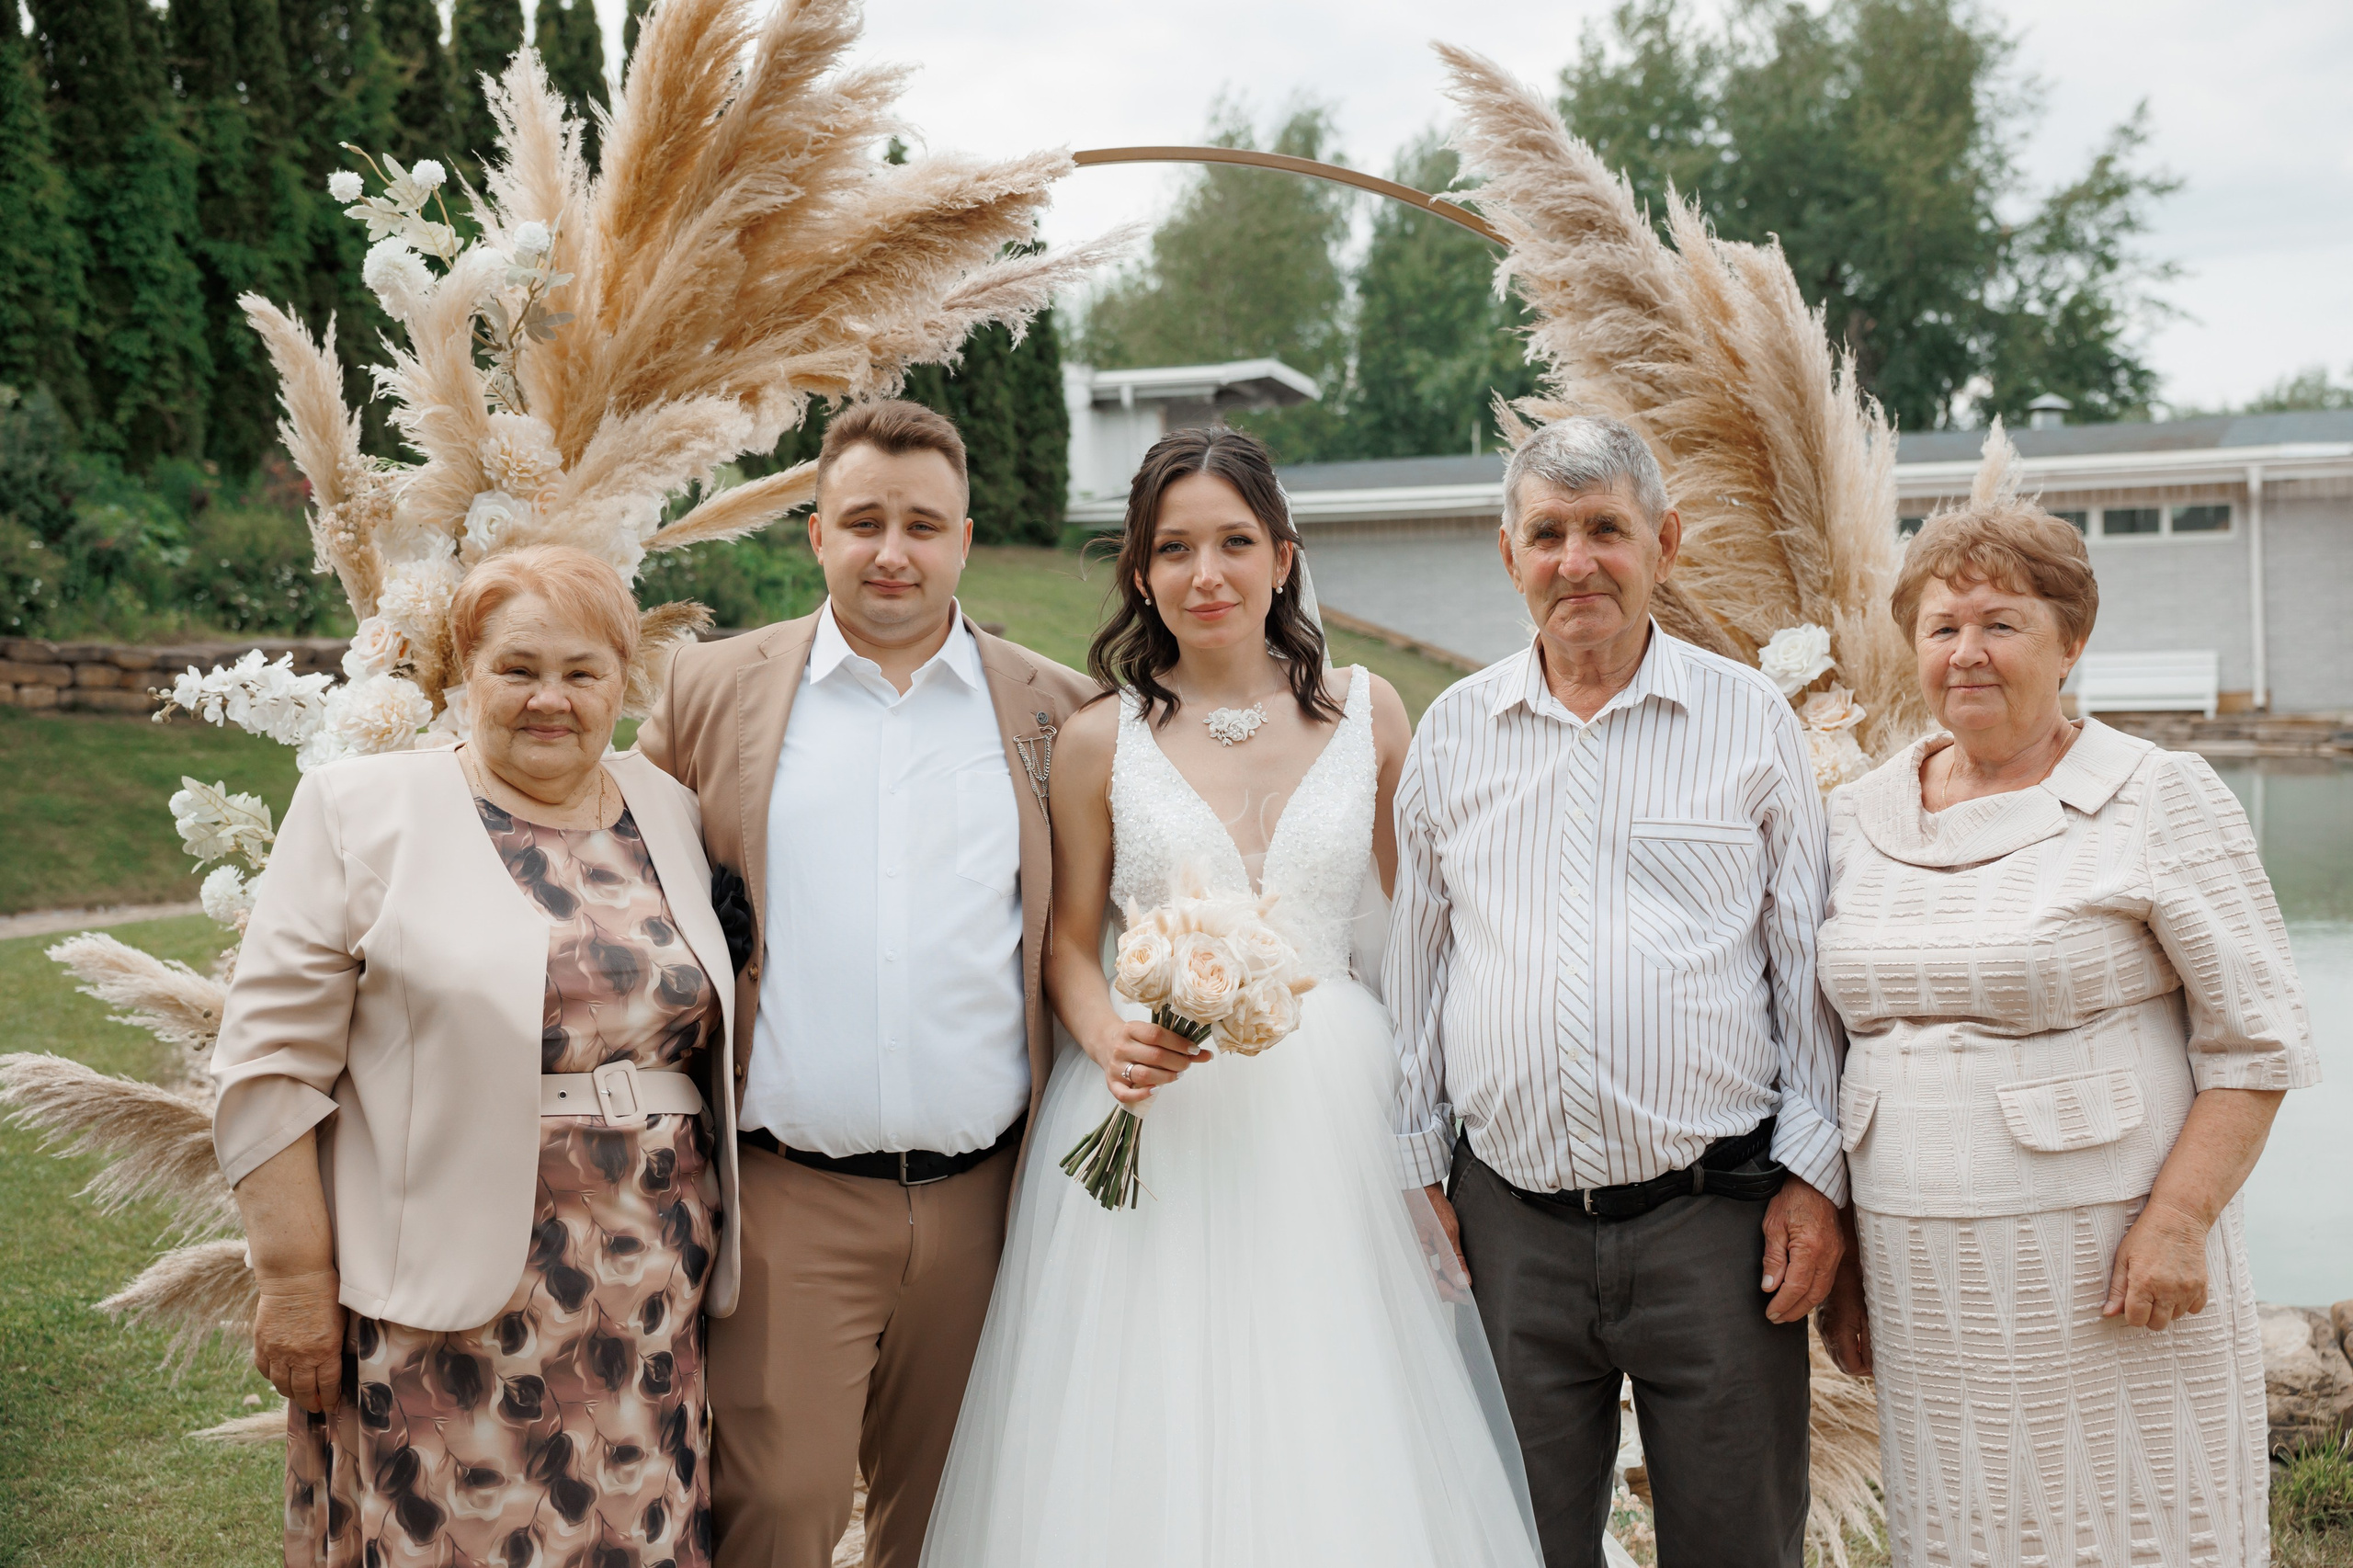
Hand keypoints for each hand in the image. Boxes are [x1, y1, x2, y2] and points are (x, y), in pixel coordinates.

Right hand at [252, 1269, 344, 1412]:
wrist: (295, 1274)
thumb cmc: (326, 1292)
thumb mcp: (341, 1320)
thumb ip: (336, 1346)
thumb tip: (336, 1366)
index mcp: (324, 1350)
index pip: (327, 1385)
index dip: (330, 1399)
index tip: (333, 1406)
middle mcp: (299, 1355)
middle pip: (303, 1390)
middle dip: (311, 1402)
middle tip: (316, 1407)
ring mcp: (277, 1351)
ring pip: (281, 1384)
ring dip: (291, 1394)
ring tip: (299, 1396)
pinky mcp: (262, 1343)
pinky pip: (265, 1370)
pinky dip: (272, 1378)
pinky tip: (280, 1379)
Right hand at [1089, 1019, 1207, 1106]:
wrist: (1105, 1042)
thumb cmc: (1135, 1039)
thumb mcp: (1151, 1034)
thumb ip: (1177, 1044)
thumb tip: (1206, 1055)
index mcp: (1131, 1029)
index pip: (1157, 1035)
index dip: (1179, 1044)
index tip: (1194, 1050)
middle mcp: (1121, 1047)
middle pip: (1154, 1056)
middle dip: (1178, 1062)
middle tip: (1186, 1064)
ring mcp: (1115, 1066)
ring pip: (1144, 1075)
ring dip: (1167, 1077)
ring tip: (1177, 1075)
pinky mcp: (1111, 1083)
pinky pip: (1125, 1094)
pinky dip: (1143, 1094)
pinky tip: (1156, 1089)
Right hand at [1418, 1183, 1471, 1296]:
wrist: (1424, 1188)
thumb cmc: (1430, 1206)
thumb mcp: (1446, 1232)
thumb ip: (1452, 1259)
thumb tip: (1462, 1283)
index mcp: (1417, 1256)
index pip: (1433, 1286)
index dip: (1451, 1294)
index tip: (1468, 1296)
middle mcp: (1416, 1258)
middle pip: (1432, 1285)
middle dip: (1450, 1290)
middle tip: (1468, 1291)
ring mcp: (1419, 1253)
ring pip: (1433, 1277)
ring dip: (1448, 1282)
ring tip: (1464, 1281)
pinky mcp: (1424, 1249)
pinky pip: (1433, 1267)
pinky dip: (1445, 1272)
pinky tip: (1456, 1270)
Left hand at [1760, 1174, 1842, 1324]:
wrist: (1814, 1182)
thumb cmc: (1790, 1199)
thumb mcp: (1772, 1226)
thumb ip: (1773, 1258)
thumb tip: (1770, 1287)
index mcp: (1810, 1248)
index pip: (1796, 1287)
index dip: (1783, 1304)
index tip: (1770, 1313)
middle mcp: (1828, 1255)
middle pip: (1813, 1294)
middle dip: (1794, 1310)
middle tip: (1776, 1319)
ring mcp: (1836, 1253)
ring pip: (1822, 1290)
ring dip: (1805, 1305)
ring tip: (1787, 1312)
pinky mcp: (1838, 1251)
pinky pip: (1827, 1279)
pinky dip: (1814, 1293)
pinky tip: (1802, 1297)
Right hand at [1815, 1246, 1873, 1377]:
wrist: (1843, 1259)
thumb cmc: (1860, 1284)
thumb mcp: (1872, 1315)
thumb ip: (1872, 1343)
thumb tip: (1876, 1365)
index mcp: (1837, 1333)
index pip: (1851, 1367)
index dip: (1868, 1370)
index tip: (1883, 1364)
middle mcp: (1826, 1331)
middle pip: (1842, 1363)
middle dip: (1860, 1365)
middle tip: (1879, 1360)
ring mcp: (1822, 1324)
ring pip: (1836, 1352)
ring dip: (1852, 1355)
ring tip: (1871, 1348)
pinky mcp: (1822, 1316)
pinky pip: (1832, 1339)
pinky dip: (1845, 1344)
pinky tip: (1859, 1334)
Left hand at [2104, 1199, 2211, 1329]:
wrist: (2178, 1219)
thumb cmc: (2146, 1235)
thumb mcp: (2123, 1258)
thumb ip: (2116, 1289)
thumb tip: (2108, 1313)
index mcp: (2143, 1283)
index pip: (2136, 1320)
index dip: (2131, 1314)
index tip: (2131, 1303)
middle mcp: (2167, 1290)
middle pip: (2157, 1324)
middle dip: (2148, 1315)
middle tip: (2145, 1296)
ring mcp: (2187, 1289)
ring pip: (2175, 1317)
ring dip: (2167, 1308)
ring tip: (2161, 1286)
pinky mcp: (2202, 1286)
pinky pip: (2194, 1309)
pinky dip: (2185, 1303)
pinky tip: (2176, 1287)